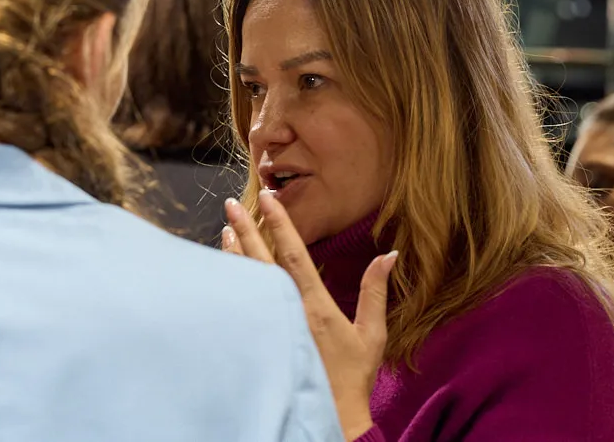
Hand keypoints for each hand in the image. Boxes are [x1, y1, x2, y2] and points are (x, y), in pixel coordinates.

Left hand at [221, 191, 396, 440]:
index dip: (280, 223)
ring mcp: (270, 325)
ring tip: (225, 228)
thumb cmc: (352, 376)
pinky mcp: (259, 339)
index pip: (294, 254)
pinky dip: (232, 280)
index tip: (267, 197)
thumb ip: (376, 292)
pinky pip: (241, 302)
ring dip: (235, 252)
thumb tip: (388, 255)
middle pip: (262, 261)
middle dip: (246, 229)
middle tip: (231, 203)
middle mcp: (288, 310)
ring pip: (247, 280)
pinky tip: (225, 267)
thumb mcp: (372, 334)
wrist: (330, 416)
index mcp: (315, 305)